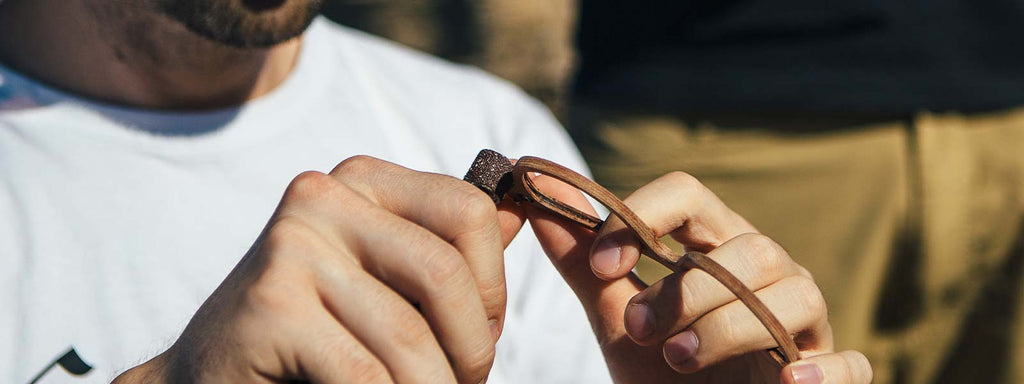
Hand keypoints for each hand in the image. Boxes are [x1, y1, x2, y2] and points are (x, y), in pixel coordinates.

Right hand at [114, 156, 527, 383]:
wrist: (209, 374)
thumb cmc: (316, 331)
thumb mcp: (386, 279)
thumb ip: (446, 248)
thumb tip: (520, 212)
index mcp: (363, 179)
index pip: (471, 213)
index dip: (493, 288)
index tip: (481, 336)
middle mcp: (323, 195)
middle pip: (447, 275)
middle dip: (472, 349)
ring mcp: (291, 245)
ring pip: (411, 336)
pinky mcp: (270, 305)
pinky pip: (368, 374)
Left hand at [524, 171, 872, 383]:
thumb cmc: (664, 371)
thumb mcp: (620, 320)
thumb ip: (586, 265)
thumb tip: (538, 195)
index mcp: (714, 249)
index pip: (689, 196)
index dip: (643, 216)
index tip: (602, 262)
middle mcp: (766, 274)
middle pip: (747, 247)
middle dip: (686, 288)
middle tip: (639, 329)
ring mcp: (804, 322)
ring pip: (794, 293)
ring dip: (729, 325)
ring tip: (679, 359)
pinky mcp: (829, 374)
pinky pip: (850, 362)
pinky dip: (824, 369)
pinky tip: (788, 381)